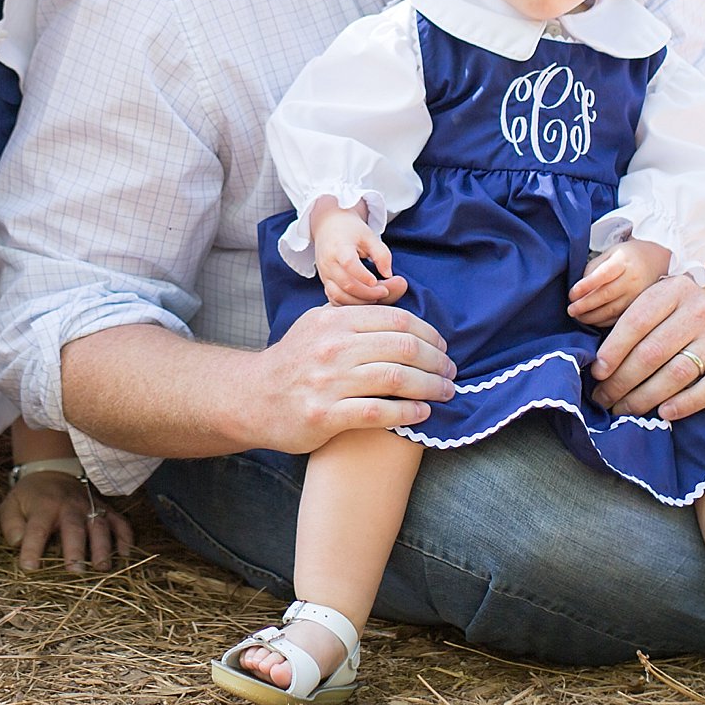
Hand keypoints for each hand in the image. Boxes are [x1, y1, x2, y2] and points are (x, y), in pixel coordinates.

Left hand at [0, 470, 132, 572]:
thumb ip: (11, 524)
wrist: (54, 470)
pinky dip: (125, 537)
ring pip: (99, 525)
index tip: (29, 568)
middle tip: (76, 572)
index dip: (32, 548)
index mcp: (44, 506)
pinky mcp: (105, 509)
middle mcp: (69, 506)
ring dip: (102, 547)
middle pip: (74, 528)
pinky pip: (119, 521)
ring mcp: (90, 506)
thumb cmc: (31, 495)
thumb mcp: (12, 504)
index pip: (37, 528)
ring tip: (102, 567)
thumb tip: (17, 543)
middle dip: (75, 549)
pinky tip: (126, 554)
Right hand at [253, 301, 455, 453]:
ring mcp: (328, 382)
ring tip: (446, 392)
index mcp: (335, 321)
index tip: (443, 348)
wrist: (253, 397)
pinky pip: (378, 412)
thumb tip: (400, 288)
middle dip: (436, 361)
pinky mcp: (325, 415)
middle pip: (402, 347)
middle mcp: (332, 348)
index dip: (429, 334)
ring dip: (430, 387)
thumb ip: (357, 310)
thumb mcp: (319, 322)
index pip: (397, 320)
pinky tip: (423, 413)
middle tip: (451, 373)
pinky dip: (408, 413)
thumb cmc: (296, 359)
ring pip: (396, 379)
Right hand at [311, 200, 400, 305]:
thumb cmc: (351, 231)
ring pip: (339, 296)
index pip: (349, 264)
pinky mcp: (325, 283)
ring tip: (376, 297)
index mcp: (339, 247)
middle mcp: (328, 263)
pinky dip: (349, 305)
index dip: (363, 275)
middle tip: (385, 291)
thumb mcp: (369, 236)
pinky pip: (335, 300)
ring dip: (359, 302)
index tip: (377, 281)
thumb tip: (389, 275)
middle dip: (368, 293)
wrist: (327, 227)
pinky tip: (363, 301)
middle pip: (346, 284)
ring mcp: (325, 275)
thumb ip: (381, 254)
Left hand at [568, 238, 671, 327]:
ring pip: (612, 309)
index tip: (571, 294)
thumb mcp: (610, 253)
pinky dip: (604, 321)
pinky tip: (592, 320)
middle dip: (585, 305)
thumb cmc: (628, 256)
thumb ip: (594, 267)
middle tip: (570, 309)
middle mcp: (632, 278)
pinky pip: (620, 318)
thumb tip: (579, 289)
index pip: (603, 274)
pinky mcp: (640, 306)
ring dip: (592, 316)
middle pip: (606, 295)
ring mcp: (638, 294)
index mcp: (623, 261)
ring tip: (577, 316)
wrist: (657, 260)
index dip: (586, 285)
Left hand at [587, 274, 704, 420]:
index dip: (613, 350)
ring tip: (624, 410)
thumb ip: (629, 325)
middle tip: (604, 399)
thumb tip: (597, 365)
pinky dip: (686, 404)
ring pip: (677, 373)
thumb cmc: (676, 318)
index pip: (636, 321)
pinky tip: (663, 413)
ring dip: (645, 397)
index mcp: (673, 290)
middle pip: (653, 351)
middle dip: (622, 380)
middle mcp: (701, 309)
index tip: (597, 372)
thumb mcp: (656, 306)